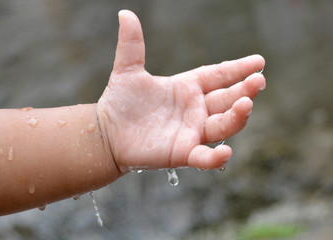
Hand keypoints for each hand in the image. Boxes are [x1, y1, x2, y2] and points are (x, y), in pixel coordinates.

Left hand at [97, 10, 264, 171]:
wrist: (107, 133)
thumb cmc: (119, 102)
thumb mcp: (128, 70)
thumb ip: (131, 44)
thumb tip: (125, 13)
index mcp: (186, 88)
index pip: (218, 76)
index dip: (238, 68)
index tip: (259, 61)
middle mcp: (194, 110)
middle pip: (226, 99)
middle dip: (245, 90)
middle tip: (258, 80)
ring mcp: (191, 132)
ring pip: (222, 125)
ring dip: (237, 117)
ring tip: (246, 104)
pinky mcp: (182, 153)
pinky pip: (204, 157)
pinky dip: (216, 158)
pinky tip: (226, 153)